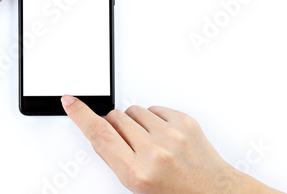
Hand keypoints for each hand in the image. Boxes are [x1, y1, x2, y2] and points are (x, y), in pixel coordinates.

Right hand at [61, 96, 282, 193]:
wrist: (215, 192)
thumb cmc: (175, 193)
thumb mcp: (136, 185)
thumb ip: (115, 157)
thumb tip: (100, 131)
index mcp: (138, 173)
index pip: (99, 135)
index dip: (81, 115)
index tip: (71, 102)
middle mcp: (155, 153)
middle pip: (115, 118)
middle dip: (115, 126)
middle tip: (128, 142)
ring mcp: (172, 135)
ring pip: (133, 110)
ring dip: (134, 122)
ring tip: (148, 141)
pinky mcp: (185, 121)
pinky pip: (154, 108)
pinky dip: (153, 119)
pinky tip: (162, 136)